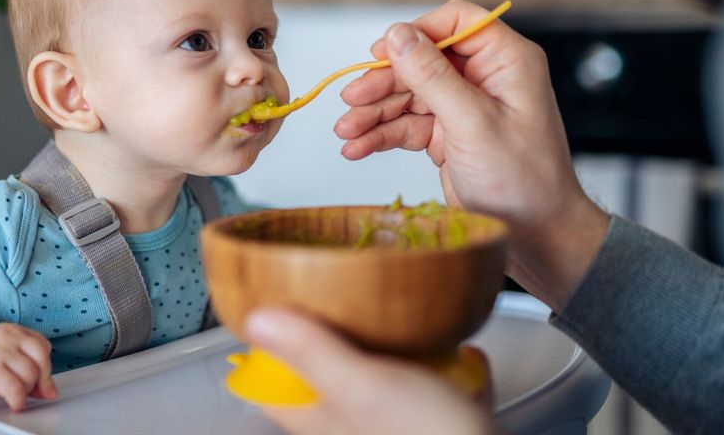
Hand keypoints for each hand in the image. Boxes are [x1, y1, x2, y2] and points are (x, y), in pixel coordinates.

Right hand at [0, 323, 57, 410]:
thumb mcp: (3, 358)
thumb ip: (26, 367)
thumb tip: (49, 390)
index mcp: (12, 331)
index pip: (42, 347)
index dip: (45, 368)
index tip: (40, 382)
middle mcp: (7, 338)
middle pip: (40, 361)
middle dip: (39, 381)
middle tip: (29, 392)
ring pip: (30, 375)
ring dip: (26, 391)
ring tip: (14, 395)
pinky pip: (15, 388)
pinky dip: (18, 399)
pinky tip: (13, 402)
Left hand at [244, 308, 493, 434]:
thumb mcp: (360, 385)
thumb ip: (310, 352)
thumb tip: (257, 319)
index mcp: (321, 418)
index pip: (273, 384)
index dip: (271, 345)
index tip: (280, 303)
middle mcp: (351, 426)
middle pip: (329, 377)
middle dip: (340, 338)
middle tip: (349, 300)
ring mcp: (394, 428)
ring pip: (384, 385)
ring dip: (399, 351)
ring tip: (411, 322)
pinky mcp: (437, 429)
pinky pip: (439, 394)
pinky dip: (451, 373)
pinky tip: (466, 357)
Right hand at [335, 0, 608, 310]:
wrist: (536, 235)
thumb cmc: (523, 181)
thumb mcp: (473, 123)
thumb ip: (432, 77)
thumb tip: (397, 34)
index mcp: (505, 61)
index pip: (456, 21)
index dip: (416, 32)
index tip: (382, 52)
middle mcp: (484, 78)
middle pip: (421, 60)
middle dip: (383, 81)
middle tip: (351, 100)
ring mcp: (464, 107)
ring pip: (408, 94)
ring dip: (374, 112)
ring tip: (346, 133)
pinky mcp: (448, 135)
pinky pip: (407, 124)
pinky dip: (381, 135)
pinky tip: (357, 148)